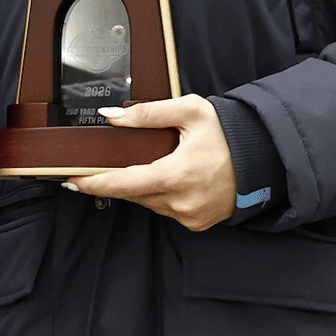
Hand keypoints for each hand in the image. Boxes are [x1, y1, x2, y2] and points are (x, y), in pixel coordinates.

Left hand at [65, 95, 237, 230]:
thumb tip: (112, 117)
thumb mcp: (190, 111)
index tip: (71, 180)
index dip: (93, 183)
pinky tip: (172, 178)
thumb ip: (148, 113)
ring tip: (153, 164)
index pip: (122, 183)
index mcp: (176, 175)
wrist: (264, 158)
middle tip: (105, 165)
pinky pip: (166, 210)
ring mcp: (189, 216)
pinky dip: (161, 195)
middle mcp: (180, 201)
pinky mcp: (196, 223)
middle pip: (133, 193)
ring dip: (142, 186)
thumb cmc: (229, 134)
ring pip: (149, 202)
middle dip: (118, 179)